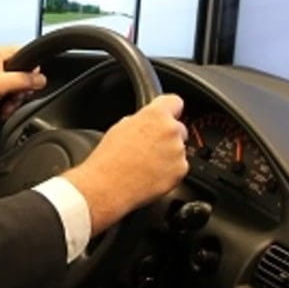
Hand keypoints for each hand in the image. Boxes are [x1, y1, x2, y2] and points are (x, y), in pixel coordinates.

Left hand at [0, 45, 46, 151]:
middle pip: (22, 73)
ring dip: (12, 100)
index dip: (31, 70)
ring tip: (3, 107)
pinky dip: (5, 105)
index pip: (25, 54)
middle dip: (20, 90)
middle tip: (13, 98)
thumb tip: (41, 79)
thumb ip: (23, 80)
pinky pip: (5, 96)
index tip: (29, 84)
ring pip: (14, 87)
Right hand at [64, 94, 188, 235]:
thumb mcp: (120, 127)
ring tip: (146, 163)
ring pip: (178, 149)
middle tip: (148, 146)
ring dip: (167, 154)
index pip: (174, 102)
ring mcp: (178, 152)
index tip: (167, 114)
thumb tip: (147, 122)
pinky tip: (150, 174)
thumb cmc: (109, 158)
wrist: (108, 186)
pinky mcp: (180, 171)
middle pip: (177, 128)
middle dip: (166, 135)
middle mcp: (171, 131)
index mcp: (155, 115)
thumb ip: (141, 120)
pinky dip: (169, 170)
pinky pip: (179, 167)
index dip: (169, 109)